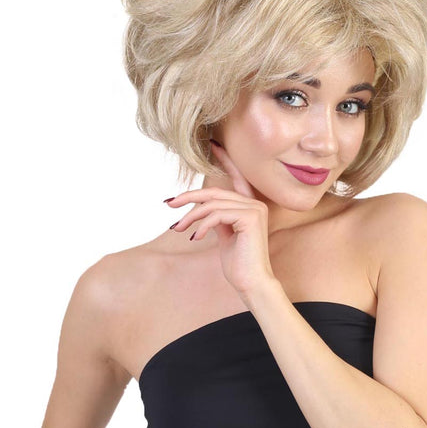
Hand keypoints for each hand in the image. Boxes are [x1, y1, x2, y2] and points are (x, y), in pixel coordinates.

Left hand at [165, 140, 277, 301]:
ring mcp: (254, 210)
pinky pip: (217, 214)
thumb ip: (217, 219)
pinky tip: (195, 238)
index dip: (225, 159)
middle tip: (169, 204)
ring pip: (213, 203)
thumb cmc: (239, 264)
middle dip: (189, 197)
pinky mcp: (250, 218)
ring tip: (178, 229)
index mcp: (250, 206)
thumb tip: (199, 211)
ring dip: (190, 216)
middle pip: (215, 192)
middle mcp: (255, 204)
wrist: (252, 283)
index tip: (212, 144)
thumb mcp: (225, 236)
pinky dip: (202, 225)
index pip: (237, 177)